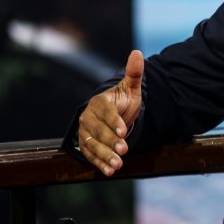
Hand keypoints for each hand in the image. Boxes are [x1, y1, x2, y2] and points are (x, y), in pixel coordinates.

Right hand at [78, 50, 143, 175]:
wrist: (114, 115)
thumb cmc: (123, 100)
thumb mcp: (131, 88)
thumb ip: (134, 73)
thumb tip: (138, 53)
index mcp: (99, 102)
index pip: (105, 112)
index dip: (113, 121)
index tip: (123, 130)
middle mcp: (88, 117)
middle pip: (98, 131)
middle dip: (111, 141)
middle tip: (124, 150)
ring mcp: (85, 132)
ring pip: (92, 145)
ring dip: (105, 155)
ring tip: (118, 164)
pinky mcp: (85, 145)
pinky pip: (90, 156)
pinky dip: (99, 164)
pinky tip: (109, 171)